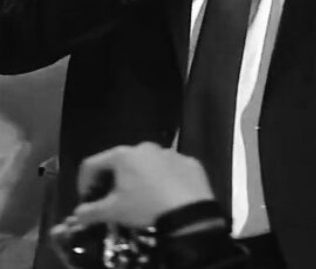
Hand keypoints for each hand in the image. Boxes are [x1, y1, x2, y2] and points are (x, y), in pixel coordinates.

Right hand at [70, 143, 214, 228]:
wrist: (189, 212)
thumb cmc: (144, 206)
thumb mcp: (112, 212)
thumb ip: (89, 211)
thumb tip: (78, 214)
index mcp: (123, 155)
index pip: (92, 164)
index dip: (84, 182)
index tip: (87, 200)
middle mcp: (147, 148)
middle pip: (121, 162)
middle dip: (113, 180)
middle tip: (112, 200)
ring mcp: (172, 154)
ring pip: (147, 165)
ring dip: (139, 179)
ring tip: (140, 199)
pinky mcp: (191, 163)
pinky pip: (170, 171)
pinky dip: (163, 181)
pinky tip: (164, 197)